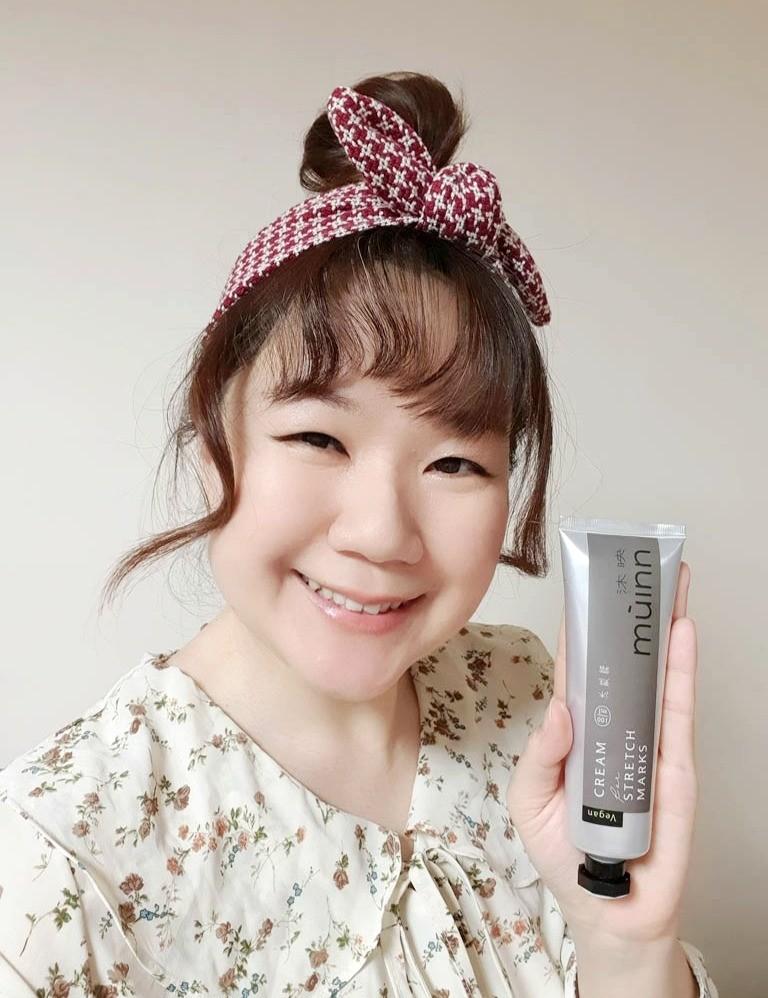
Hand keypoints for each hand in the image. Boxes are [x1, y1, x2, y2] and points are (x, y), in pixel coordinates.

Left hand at [507, 562, 697, 945]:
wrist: (606, 911)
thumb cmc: (563, 853)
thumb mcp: (530, 800)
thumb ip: (540, 754)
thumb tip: (561, 707)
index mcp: (576, 732)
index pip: (579, 671)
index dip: (581, 630)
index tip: (585, 587)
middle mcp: (614, 729)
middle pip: (623, 664)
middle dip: (631, 618)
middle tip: (638, 569)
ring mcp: (647, 746)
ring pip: (656, 679)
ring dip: (663, 630)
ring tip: (668, 584)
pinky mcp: (674, 770)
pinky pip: (679, 716)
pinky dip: (682, 675)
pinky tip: (682, 636)